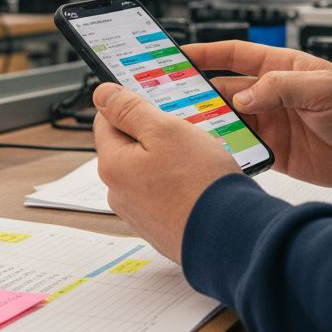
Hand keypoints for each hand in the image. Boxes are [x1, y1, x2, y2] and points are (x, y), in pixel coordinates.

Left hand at [92, 82, 240, 261]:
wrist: (229, 237)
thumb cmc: (199, 183)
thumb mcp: (165, 130)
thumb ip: (130, 109)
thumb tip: (103, 94)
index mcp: (113, 165)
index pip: (106, 120)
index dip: (132, 106)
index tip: (157, 104)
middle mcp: (118, 192)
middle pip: (128, 146)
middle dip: (154, 135)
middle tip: (185, 131)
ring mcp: (139, 213)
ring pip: (148, 170)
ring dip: (168, 159)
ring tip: (198, 159)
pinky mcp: (159, 226)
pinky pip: (162, 193)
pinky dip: (177, 183)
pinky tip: (199, 182)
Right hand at [184, 41, 331, 188]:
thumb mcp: (324, 90)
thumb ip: (282, 87)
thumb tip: (244, 96)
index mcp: (281, 67)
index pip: (234, 55)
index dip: (205, 53)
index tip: (177, 55)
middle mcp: (270, 93)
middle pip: (223, 89)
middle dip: (196, 93)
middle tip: (170, 99)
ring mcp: (270, 122)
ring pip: (227, 120)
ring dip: (208, 123)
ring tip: (185, 128)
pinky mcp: (274, 150)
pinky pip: (241, 147)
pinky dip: (226, 149)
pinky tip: (212, 152)